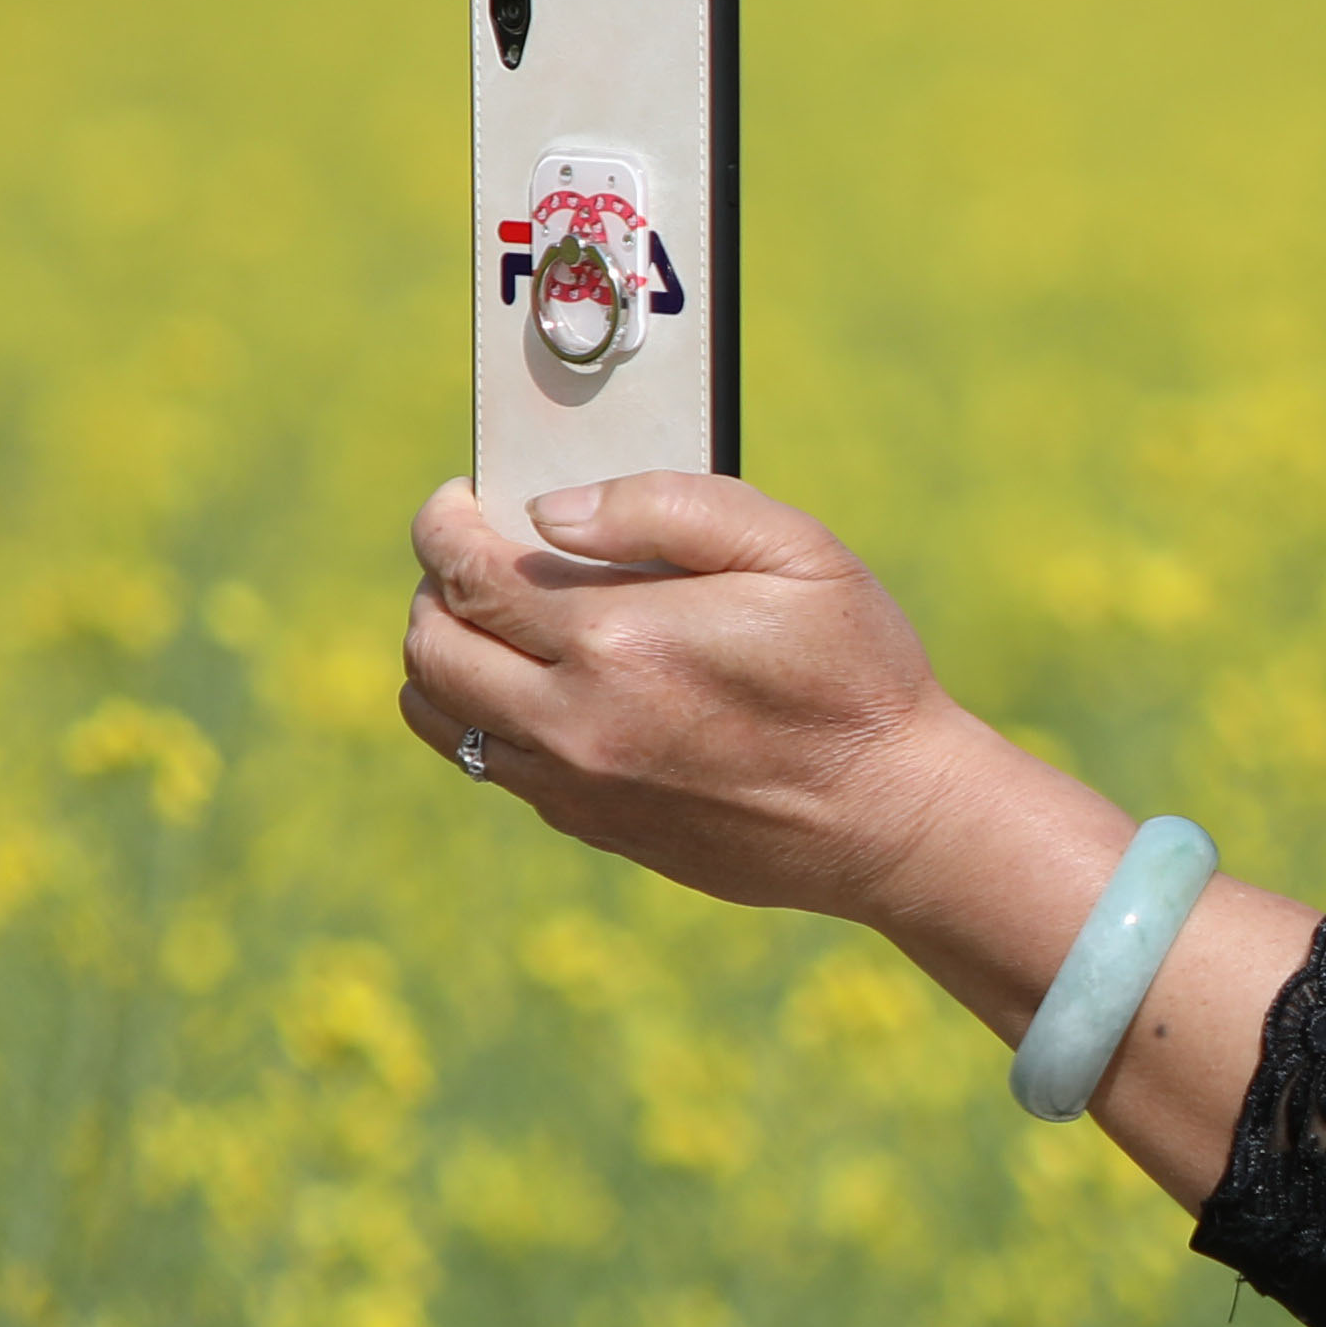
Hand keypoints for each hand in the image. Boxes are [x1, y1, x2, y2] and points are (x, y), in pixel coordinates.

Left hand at [399, 474, 967, 917]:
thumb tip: (552, 510)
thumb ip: (670, 506)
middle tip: (474, 556)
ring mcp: (577, 784)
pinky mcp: (592, 825)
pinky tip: (545, 687)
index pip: (467, 571)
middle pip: (431, 645)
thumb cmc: (857, 674)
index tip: (460, 501)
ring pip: (439, 715)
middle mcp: (576, 720)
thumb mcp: (795, 552)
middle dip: (435, 585)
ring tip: (493, 624)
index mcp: (618, 639)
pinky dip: (487, 716)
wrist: (893, 815)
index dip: (444, 522)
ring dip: (445, 657)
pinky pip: (491, 765)